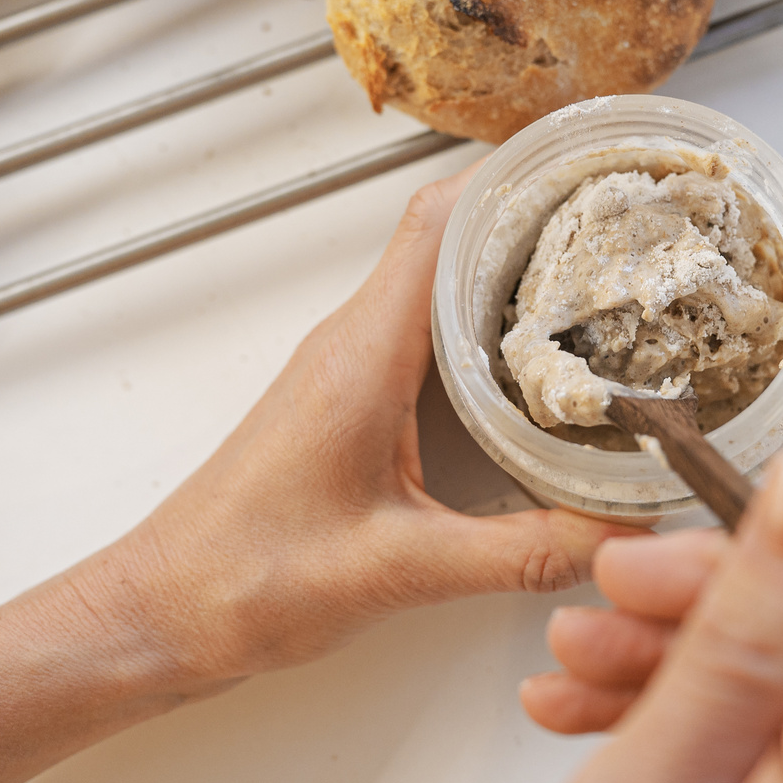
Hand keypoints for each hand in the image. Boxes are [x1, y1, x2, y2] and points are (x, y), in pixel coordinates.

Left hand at [62, 169, 640, 689]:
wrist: (160, 616)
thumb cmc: (242, 581)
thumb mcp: (402, 570)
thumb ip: (523, 553)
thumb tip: (621, 534)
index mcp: (362, 354)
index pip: (440, 219)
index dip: (516, 177)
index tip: (586, 165)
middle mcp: (354, 344)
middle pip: (451, 233)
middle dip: (535, 212)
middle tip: (620, 219)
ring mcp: (350, 368)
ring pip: (440, 280)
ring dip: (514, 265)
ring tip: (599, 274)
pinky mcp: (351, 402)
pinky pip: (429, 331)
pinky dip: (487, 322)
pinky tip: (538, 361)